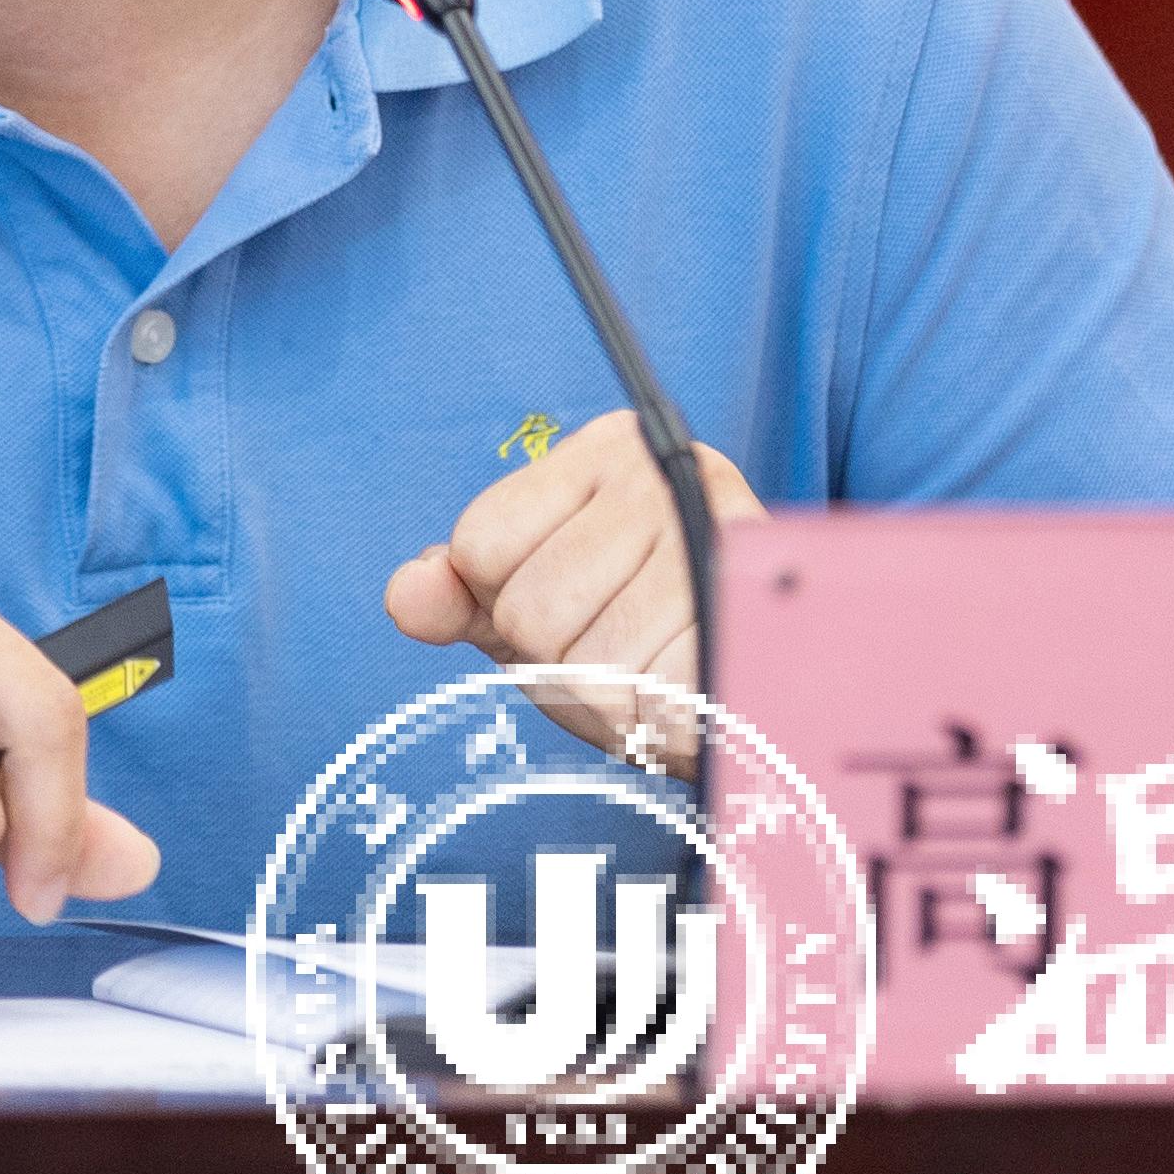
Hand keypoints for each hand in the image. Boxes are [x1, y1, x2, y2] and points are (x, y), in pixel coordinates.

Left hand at [380, 410, 762, 767]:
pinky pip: (654, 700)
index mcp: (603, 451)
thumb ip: (458, 596)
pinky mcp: (752, 616)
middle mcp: (661, 473)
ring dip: (615, 701)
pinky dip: (662, 723)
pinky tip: (688, 695)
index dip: (505, 601)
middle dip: (562, 662)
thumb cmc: (637, 638)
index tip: (569, 601)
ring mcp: (714, 539)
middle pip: (531, 611)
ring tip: (656, 676)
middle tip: (620, 653)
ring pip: (591, 665)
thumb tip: (406, 592)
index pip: (480, 544)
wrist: (767, 684)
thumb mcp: (532, 607)